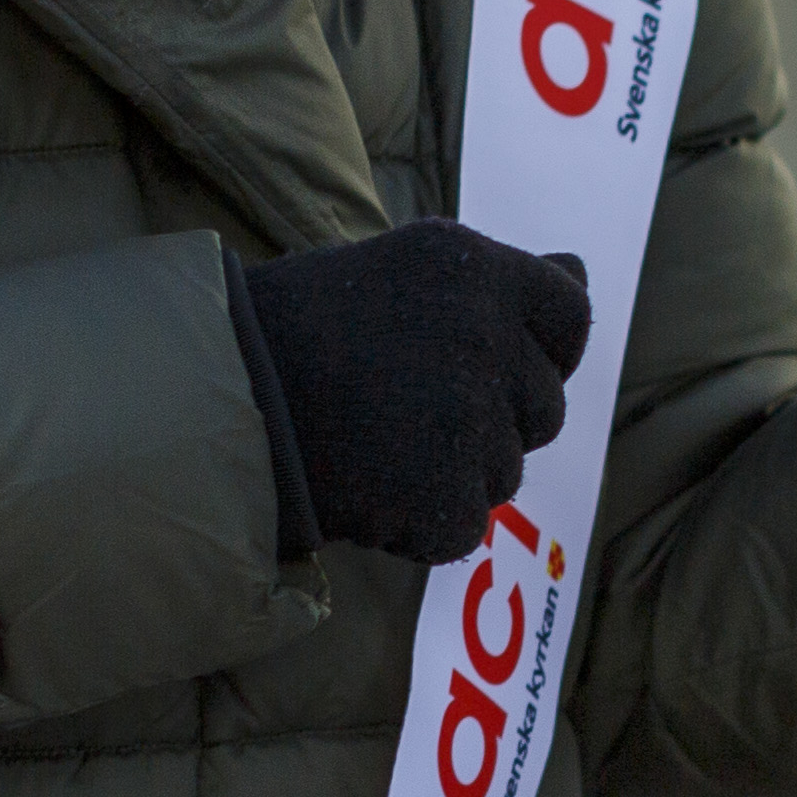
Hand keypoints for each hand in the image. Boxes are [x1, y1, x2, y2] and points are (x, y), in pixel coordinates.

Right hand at [232, 219, 593, 565]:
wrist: (216, 400)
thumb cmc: (304, 329)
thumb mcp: (405, 271)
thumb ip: (499, 280)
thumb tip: (581, 270)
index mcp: (476, 270)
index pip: (571, 317)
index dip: (543, 349)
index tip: (493, 363)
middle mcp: (483, 339)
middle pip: (544, 406)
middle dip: (492, 418)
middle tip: (404, 404)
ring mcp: (467, 423)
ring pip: (506, 472)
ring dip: (454, 471)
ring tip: (376, 441)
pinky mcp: (443, 499)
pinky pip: (463, 526)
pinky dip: (420, 523)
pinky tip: (366, 484)